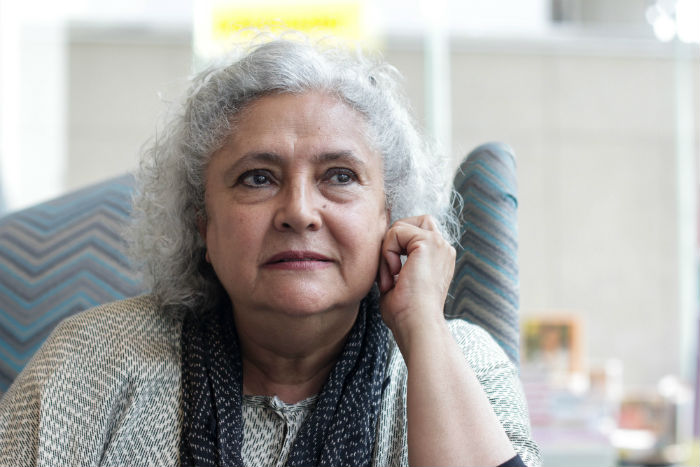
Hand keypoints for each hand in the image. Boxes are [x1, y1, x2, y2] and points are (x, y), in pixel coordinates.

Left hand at [377, 215, 455, 341]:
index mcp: (439, 257)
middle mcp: (443, 248)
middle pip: (412, 221)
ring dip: (388, 250)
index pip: (414, 232)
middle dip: (393, 240)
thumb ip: (395, 263)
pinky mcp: (428, 242)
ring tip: (391, 276)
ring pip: (400, 226)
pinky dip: (387, 252)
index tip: (393, 278)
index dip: (395, 248)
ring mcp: (439, 243)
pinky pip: (395, 232)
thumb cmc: (406, 314)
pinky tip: (394, 274)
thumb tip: (379, 251)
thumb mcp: (399, 282)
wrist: (417, 325)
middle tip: (390, 270)